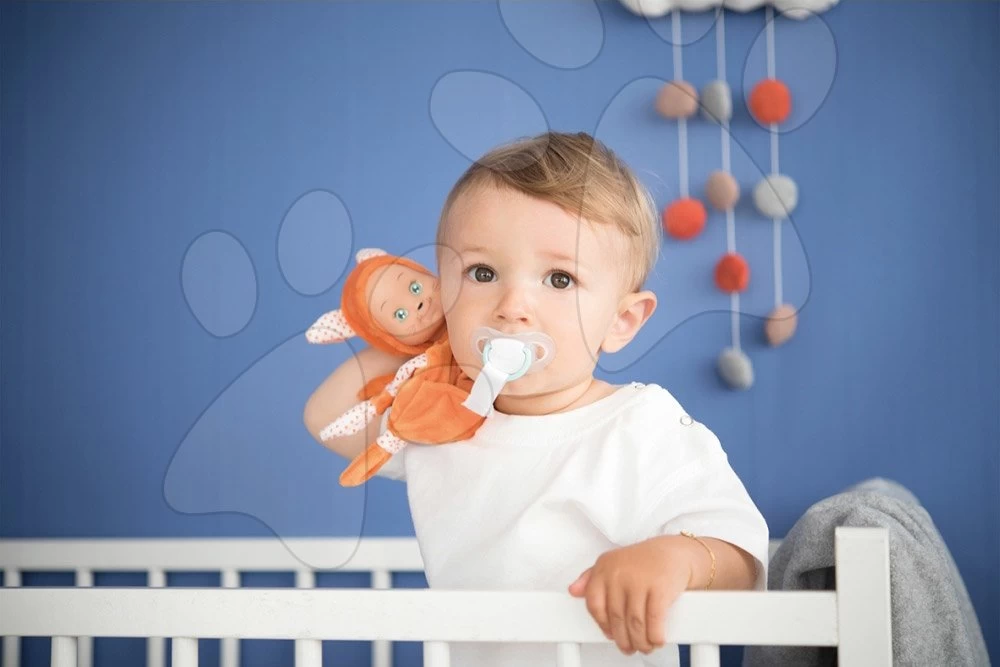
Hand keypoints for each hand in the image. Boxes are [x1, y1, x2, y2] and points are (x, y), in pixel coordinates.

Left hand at [568, 536, 694, 655]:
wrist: (674, 552)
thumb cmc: (642, 561)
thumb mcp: (612, 563)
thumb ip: (590, 578)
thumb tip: (573, 590)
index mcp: (604, 568)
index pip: (594, 604)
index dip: (602, 624)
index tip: (610, 634)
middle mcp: (619, 573)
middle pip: (616, 617)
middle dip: (623, 639)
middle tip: (628, 647)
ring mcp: (639, 580)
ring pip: (634, 623)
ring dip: (639, 641)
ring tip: (643, 646)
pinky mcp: (660, 588)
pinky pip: (654, 620)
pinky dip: (654, 635)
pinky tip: (656, 640)